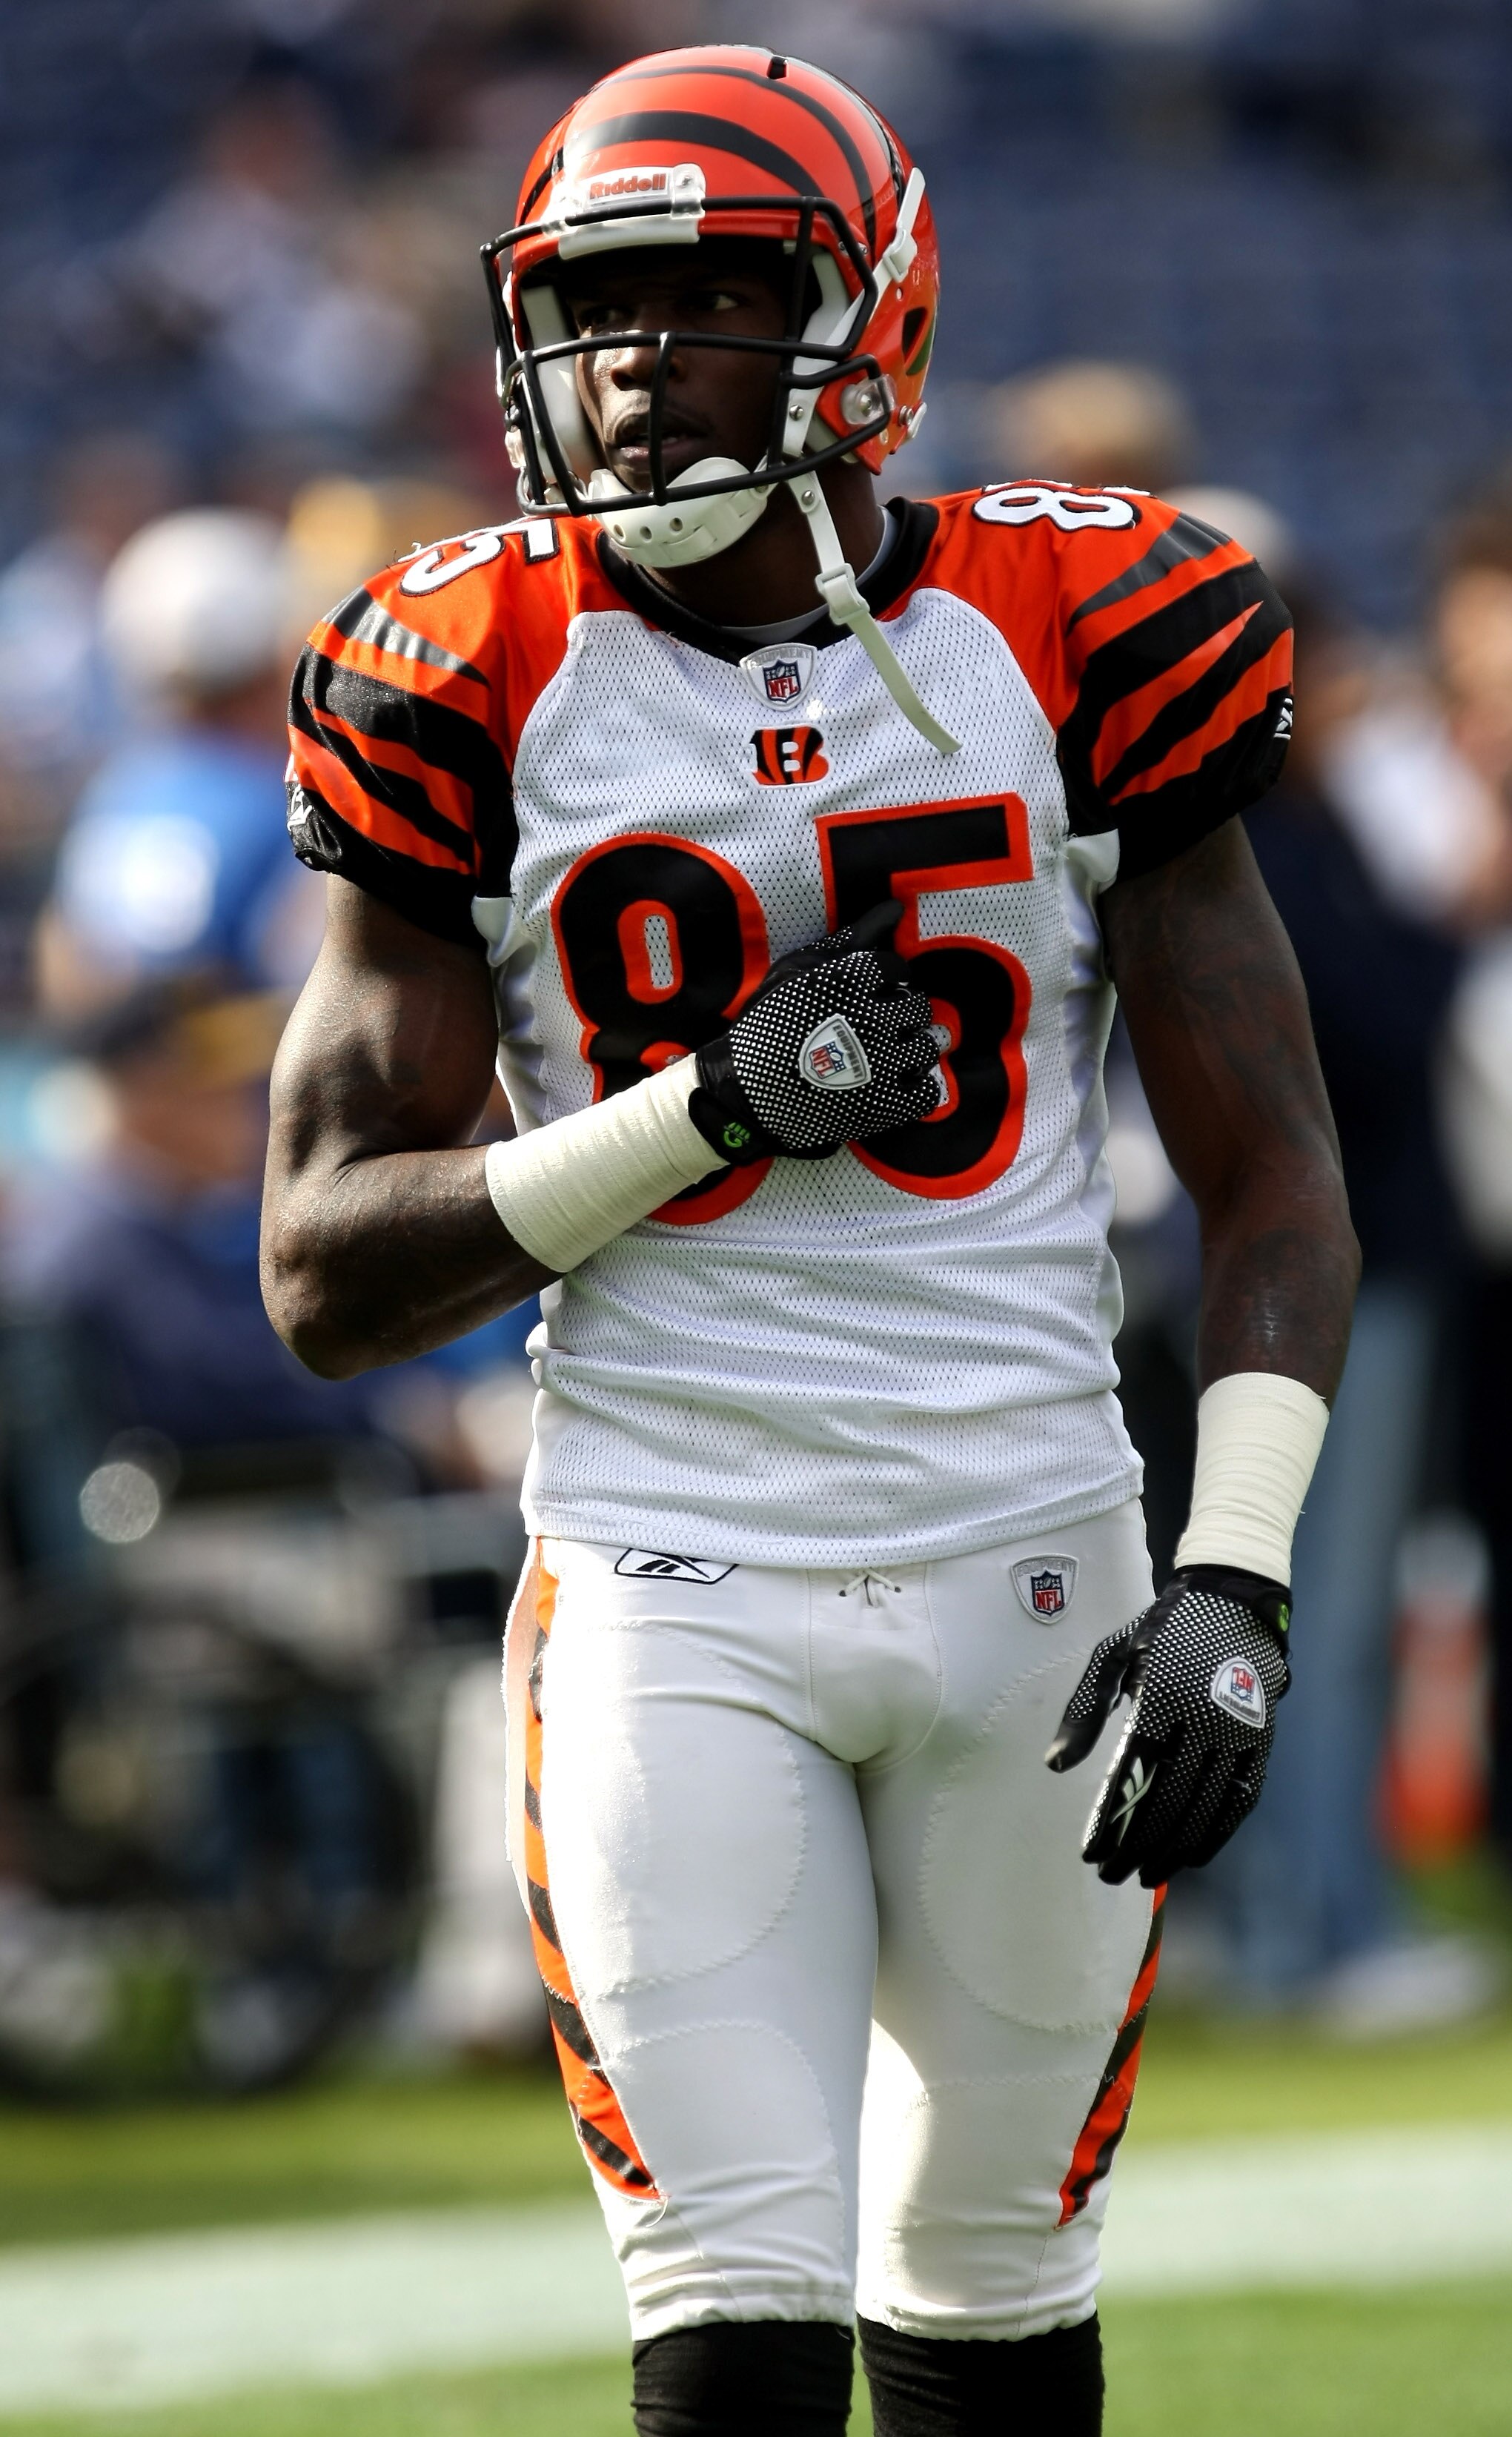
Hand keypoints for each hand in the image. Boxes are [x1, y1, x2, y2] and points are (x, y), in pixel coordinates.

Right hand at [689, 900, 940, 1164]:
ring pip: (926, 1047)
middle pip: (917, 1005)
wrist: (742, 1094)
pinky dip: (915, 1089)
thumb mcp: (796, 970)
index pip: (895, 967)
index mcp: (850, 981)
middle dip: (899, 1012)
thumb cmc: (766, 1025)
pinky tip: (894, 1087)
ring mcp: (881, 1066)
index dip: (883, 979)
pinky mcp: (885, 1107)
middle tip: (876, 1026)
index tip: (869, 993)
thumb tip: (896, 909)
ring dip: (909, 1049)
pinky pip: (926, 1092)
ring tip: (884, 1056)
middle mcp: (872, 1020)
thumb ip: (849, 939)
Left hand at [1044, 1566, 1290, 1886]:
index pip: (1134, 1775)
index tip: (1090, 1853)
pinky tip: (1190, 1856)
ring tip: (1143, 1875)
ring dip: (1172, 1849)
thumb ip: (1084, 1710)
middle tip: (1110, 1874)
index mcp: (1162, 1696)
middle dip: (1137, 1846)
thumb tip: (1055, 1765)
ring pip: (1205, 1808)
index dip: (1112, 1821)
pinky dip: (1216, 1834)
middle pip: (1169, 1800)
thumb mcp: (1112, 1655)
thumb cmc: (1162, 1631)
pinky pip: (1241, 1799)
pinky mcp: (1262, 1741)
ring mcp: (1239, 1733)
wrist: (1234, 1601)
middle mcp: (1204, 1719)